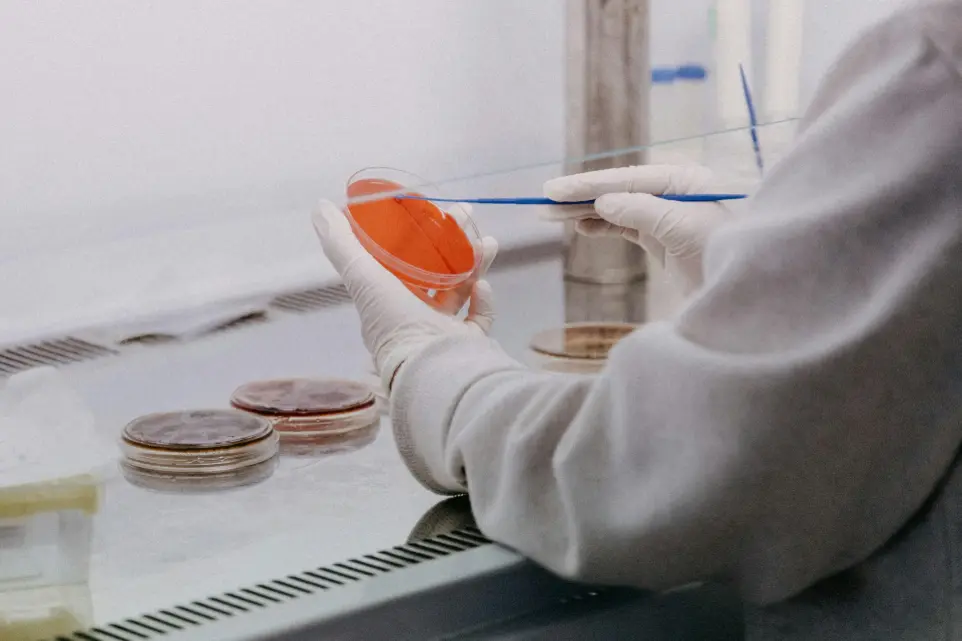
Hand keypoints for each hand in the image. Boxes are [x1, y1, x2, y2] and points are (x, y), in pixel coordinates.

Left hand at [312, 200, 498, 392]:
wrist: (436, 369)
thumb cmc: (396, 324)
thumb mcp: (363, 277)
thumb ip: (341, 243)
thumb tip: (321, 206)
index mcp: (386, 303)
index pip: (400, 261)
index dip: (413, 234)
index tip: (428, 210)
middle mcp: (413, 318)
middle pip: (434, 270)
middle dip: (451, 240)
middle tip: (465, 215)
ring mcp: (443, 333)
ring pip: (460, 289)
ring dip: (473, 262)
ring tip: (487, 242)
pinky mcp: (469, 344)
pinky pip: (479, 317)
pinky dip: (483, 300)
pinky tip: (483, 285)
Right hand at [543, 165, 733, 293]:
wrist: (752, 292)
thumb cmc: (727, 251)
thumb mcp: (683, 227)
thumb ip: (642, 211)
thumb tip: (603, 202)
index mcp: (685, 180)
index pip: (628, 179)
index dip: (589, 184)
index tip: (555, 190)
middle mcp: (676, 193)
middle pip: (620, 190)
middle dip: (582, 197)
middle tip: (544, 202)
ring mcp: (670, 216)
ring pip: (620, 209)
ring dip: (587, 212)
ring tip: (552, 216)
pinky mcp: (667, 240)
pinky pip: (628, 227)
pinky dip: (604, 227)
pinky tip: (582, 227)